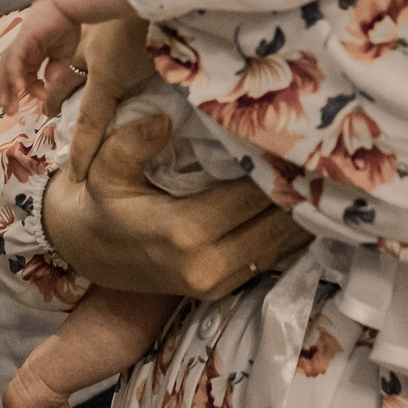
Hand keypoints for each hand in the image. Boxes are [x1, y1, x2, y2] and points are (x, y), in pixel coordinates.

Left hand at [0, 0, 83, 115]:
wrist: (70, 9)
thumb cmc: (67, 27)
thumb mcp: (63, 55)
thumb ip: (55, 69)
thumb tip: (49, 82)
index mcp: (30, 55)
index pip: (23, 77)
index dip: (29, 91)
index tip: (40, 100)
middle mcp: (22, 52)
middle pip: (8, 76)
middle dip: (8, 94)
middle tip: (11, 112)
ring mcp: (20, 46)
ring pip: (6, 69)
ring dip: (6, 87)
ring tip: (7, 104)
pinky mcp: (23, 40)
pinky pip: (15, 59)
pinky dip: (14, 73)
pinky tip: (19, 86)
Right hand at [44, 111, 309, 300]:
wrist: (84, 249)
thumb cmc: (99, 202)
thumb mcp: (105, 167)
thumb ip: (131, 143)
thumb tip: (165, 119)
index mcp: (183, 233)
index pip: (251, 196)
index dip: (279, 167)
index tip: (300, 136)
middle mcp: (208, 265)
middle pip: (277, 223)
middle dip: (301, 188)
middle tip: (323, 150)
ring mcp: (218, 282)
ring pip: (282, 244)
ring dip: (303, 211)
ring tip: (322, 171)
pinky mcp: (223, 288)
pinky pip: (271, 258)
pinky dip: (291, 231)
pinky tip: (304, 201)